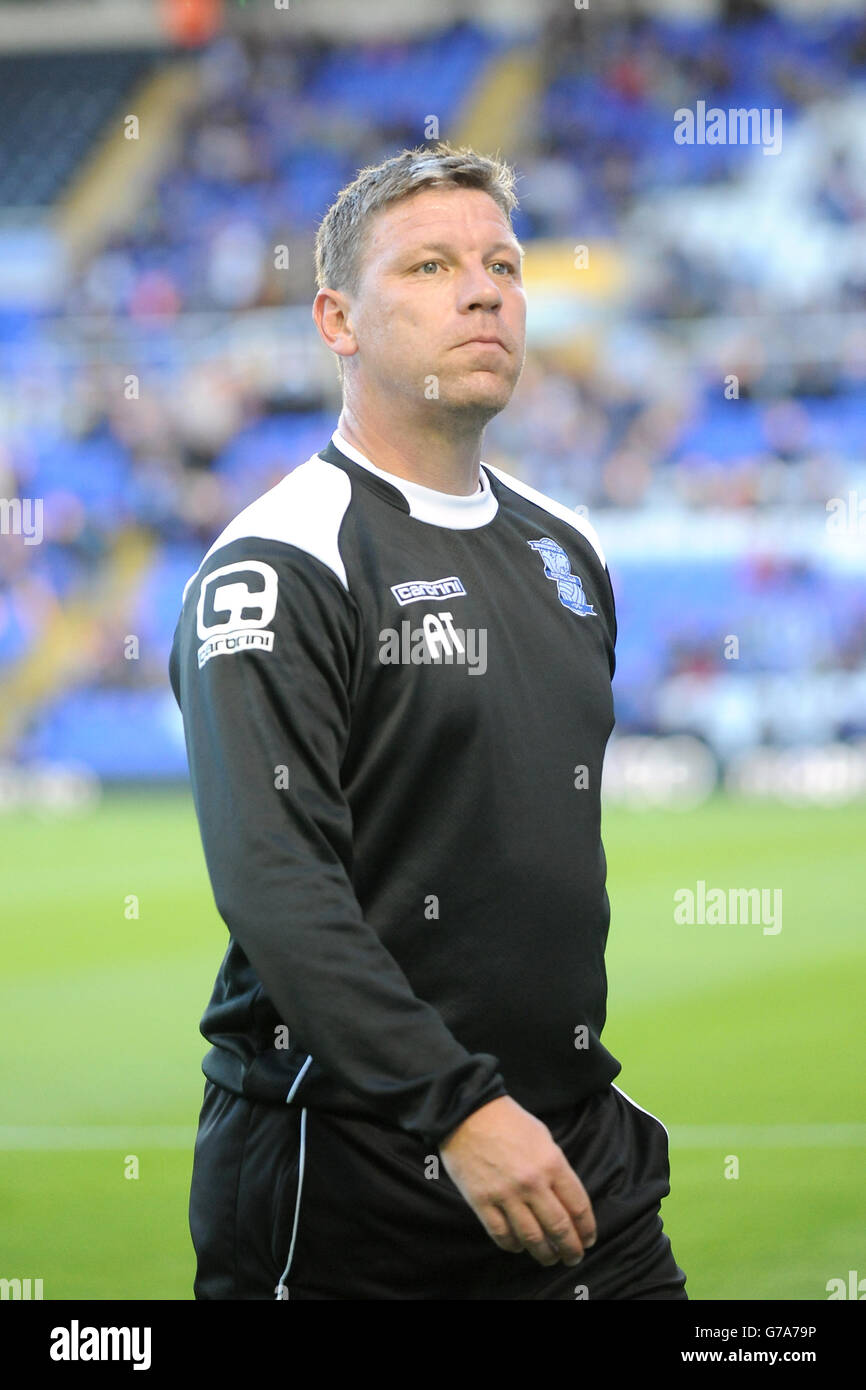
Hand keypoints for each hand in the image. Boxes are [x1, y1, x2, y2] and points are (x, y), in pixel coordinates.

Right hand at [438, 1094, 596, 1266]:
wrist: (466, 1111)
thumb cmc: (508, 1120)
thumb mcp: (543, 1137)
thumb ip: (555, 1167)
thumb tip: (564, 1198)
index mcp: (552, 1163)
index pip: (578, 1206)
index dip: (586, 1228)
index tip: (588, 1239)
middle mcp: (532, 1183)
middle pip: (559, 1228)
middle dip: (570, 1248)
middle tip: (573, 1258)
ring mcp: (505, 1195)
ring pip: (532, 1238)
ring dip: (544, 1253)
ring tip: (550, 1258)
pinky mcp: (481, 1202)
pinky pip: (502, 1234)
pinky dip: (513, 1245)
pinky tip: (519, 1246)